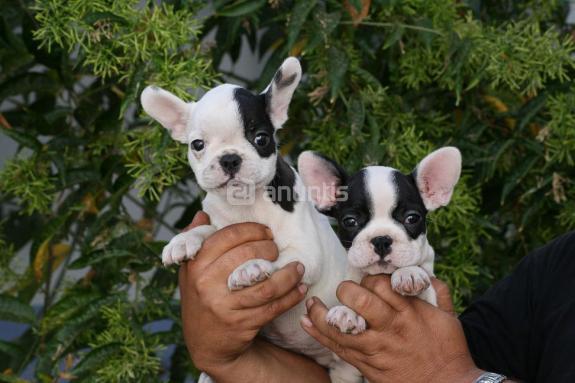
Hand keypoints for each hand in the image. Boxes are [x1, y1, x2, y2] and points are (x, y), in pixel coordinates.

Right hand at [179, 212, 307, 378]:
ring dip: (288, 275)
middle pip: (248, 256)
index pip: (227, 237)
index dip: (251, 230)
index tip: (266, 232)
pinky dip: (291, 297)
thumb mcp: (190, 271)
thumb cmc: (201, 299)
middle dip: (269, 249)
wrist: (206, 344)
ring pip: (265, 285)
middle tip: (278, 249)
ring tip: (298, 268)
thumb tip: (202, 213)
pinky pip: (273, 307)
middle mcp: (207, 285)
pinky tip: (300, 289)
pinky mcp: (242, 324)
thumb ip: (195, 242)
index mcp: (195, 265)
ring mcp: (224, 306)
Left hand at [301, 275, 483, 382]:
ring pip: (341, 326)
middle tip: (346, 291)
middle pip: (359, 300)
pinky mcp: (367, 365)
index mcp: (409, 311)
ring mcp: (376, 348)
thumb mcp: (449, 317)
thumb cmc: (449, 350)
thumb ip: (438, 291)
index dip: (371, 279)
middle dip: (347, 290)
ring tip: (312, 303)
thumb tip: (426, 274)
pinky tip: (306, 322)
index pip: (380, 284)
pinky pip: (338, 348)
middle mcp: (390, 327)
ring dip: (321, 313)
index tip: (370, 283)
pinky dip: (319, 334)